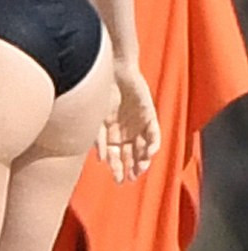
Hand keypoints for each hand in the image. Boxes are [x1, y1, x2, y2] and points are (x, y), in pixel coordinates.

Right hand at [96, 61, 160, 183]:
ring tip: (140, 169)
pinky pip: (154, 134)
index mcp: (111, 133)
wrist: (113, 71)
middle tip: (130, 178)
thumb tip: (101, 160)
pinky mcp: (150, 116)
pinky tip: (149, 154)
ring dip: (143, 160)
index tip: (117, 180)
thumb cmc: (100, 93)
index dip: (117, 168)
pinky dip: (152, 145)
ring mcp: (139, 124)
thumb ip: (97, 139)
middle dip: (130, 167)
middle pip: (130, 154)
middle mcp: (125, 131)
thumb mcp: (96, 120)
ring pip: (143, 148)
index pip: (115, 155)